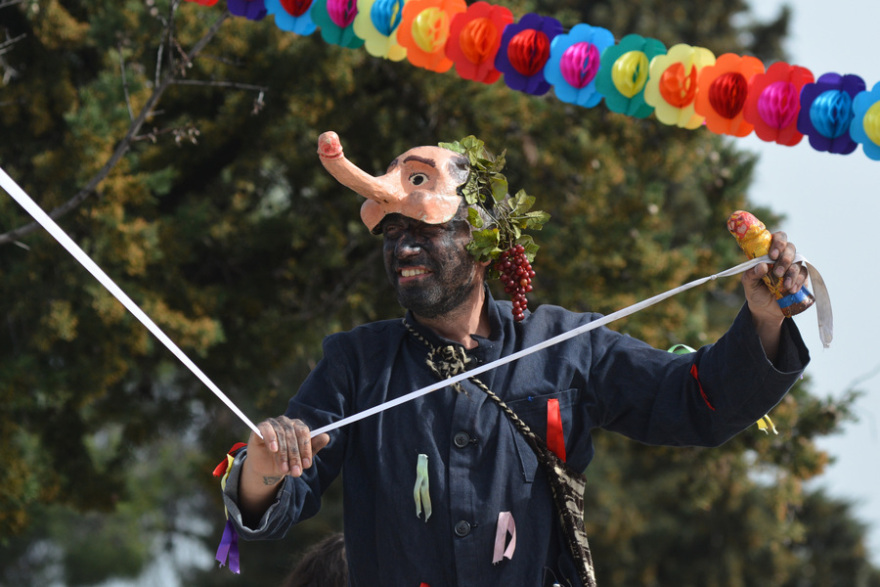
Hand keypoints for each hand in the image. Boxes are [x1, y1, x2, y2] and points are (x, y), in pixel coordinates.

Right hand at [245, 416, 329, 483]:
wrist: (266, 468)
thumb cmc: (286, 461)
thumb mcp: (300, 459)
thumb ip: (313, 448)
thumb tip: (326, 437)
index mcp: (298, 427)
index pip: (304, 433)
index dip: (306, 449)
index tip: (307, 465)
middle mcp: (287, 422)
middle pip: (293, 435)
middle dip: (295, 456)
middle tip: (296, 471)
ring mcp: (274, 423)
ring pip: (281, 435)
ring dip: (284, 454)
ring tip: (284, 469)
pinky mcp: (261, 427)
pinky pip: (267, 429)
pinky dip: (271, 438)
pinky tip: (274, 449)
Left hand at [741, 231, 807, 360]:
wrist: (765, 310)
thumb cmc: (756, 292)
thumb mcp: (749, 284)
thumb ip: (751, 274)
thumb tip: (762, 266)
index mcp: (769, 253)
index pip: (777, 238)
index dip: (778, 242)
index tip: (772, 255)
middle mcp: (782, 257)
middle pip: (790, 248)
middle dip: (785, 259)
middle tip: (777, 272)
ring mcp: (793, 267)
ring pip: (798, 263)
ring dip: (792, 273)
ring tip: (784, 286)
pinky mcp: (801, 279)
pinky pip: (804, 275)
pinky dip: (799, 282)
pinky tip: (791, 290)